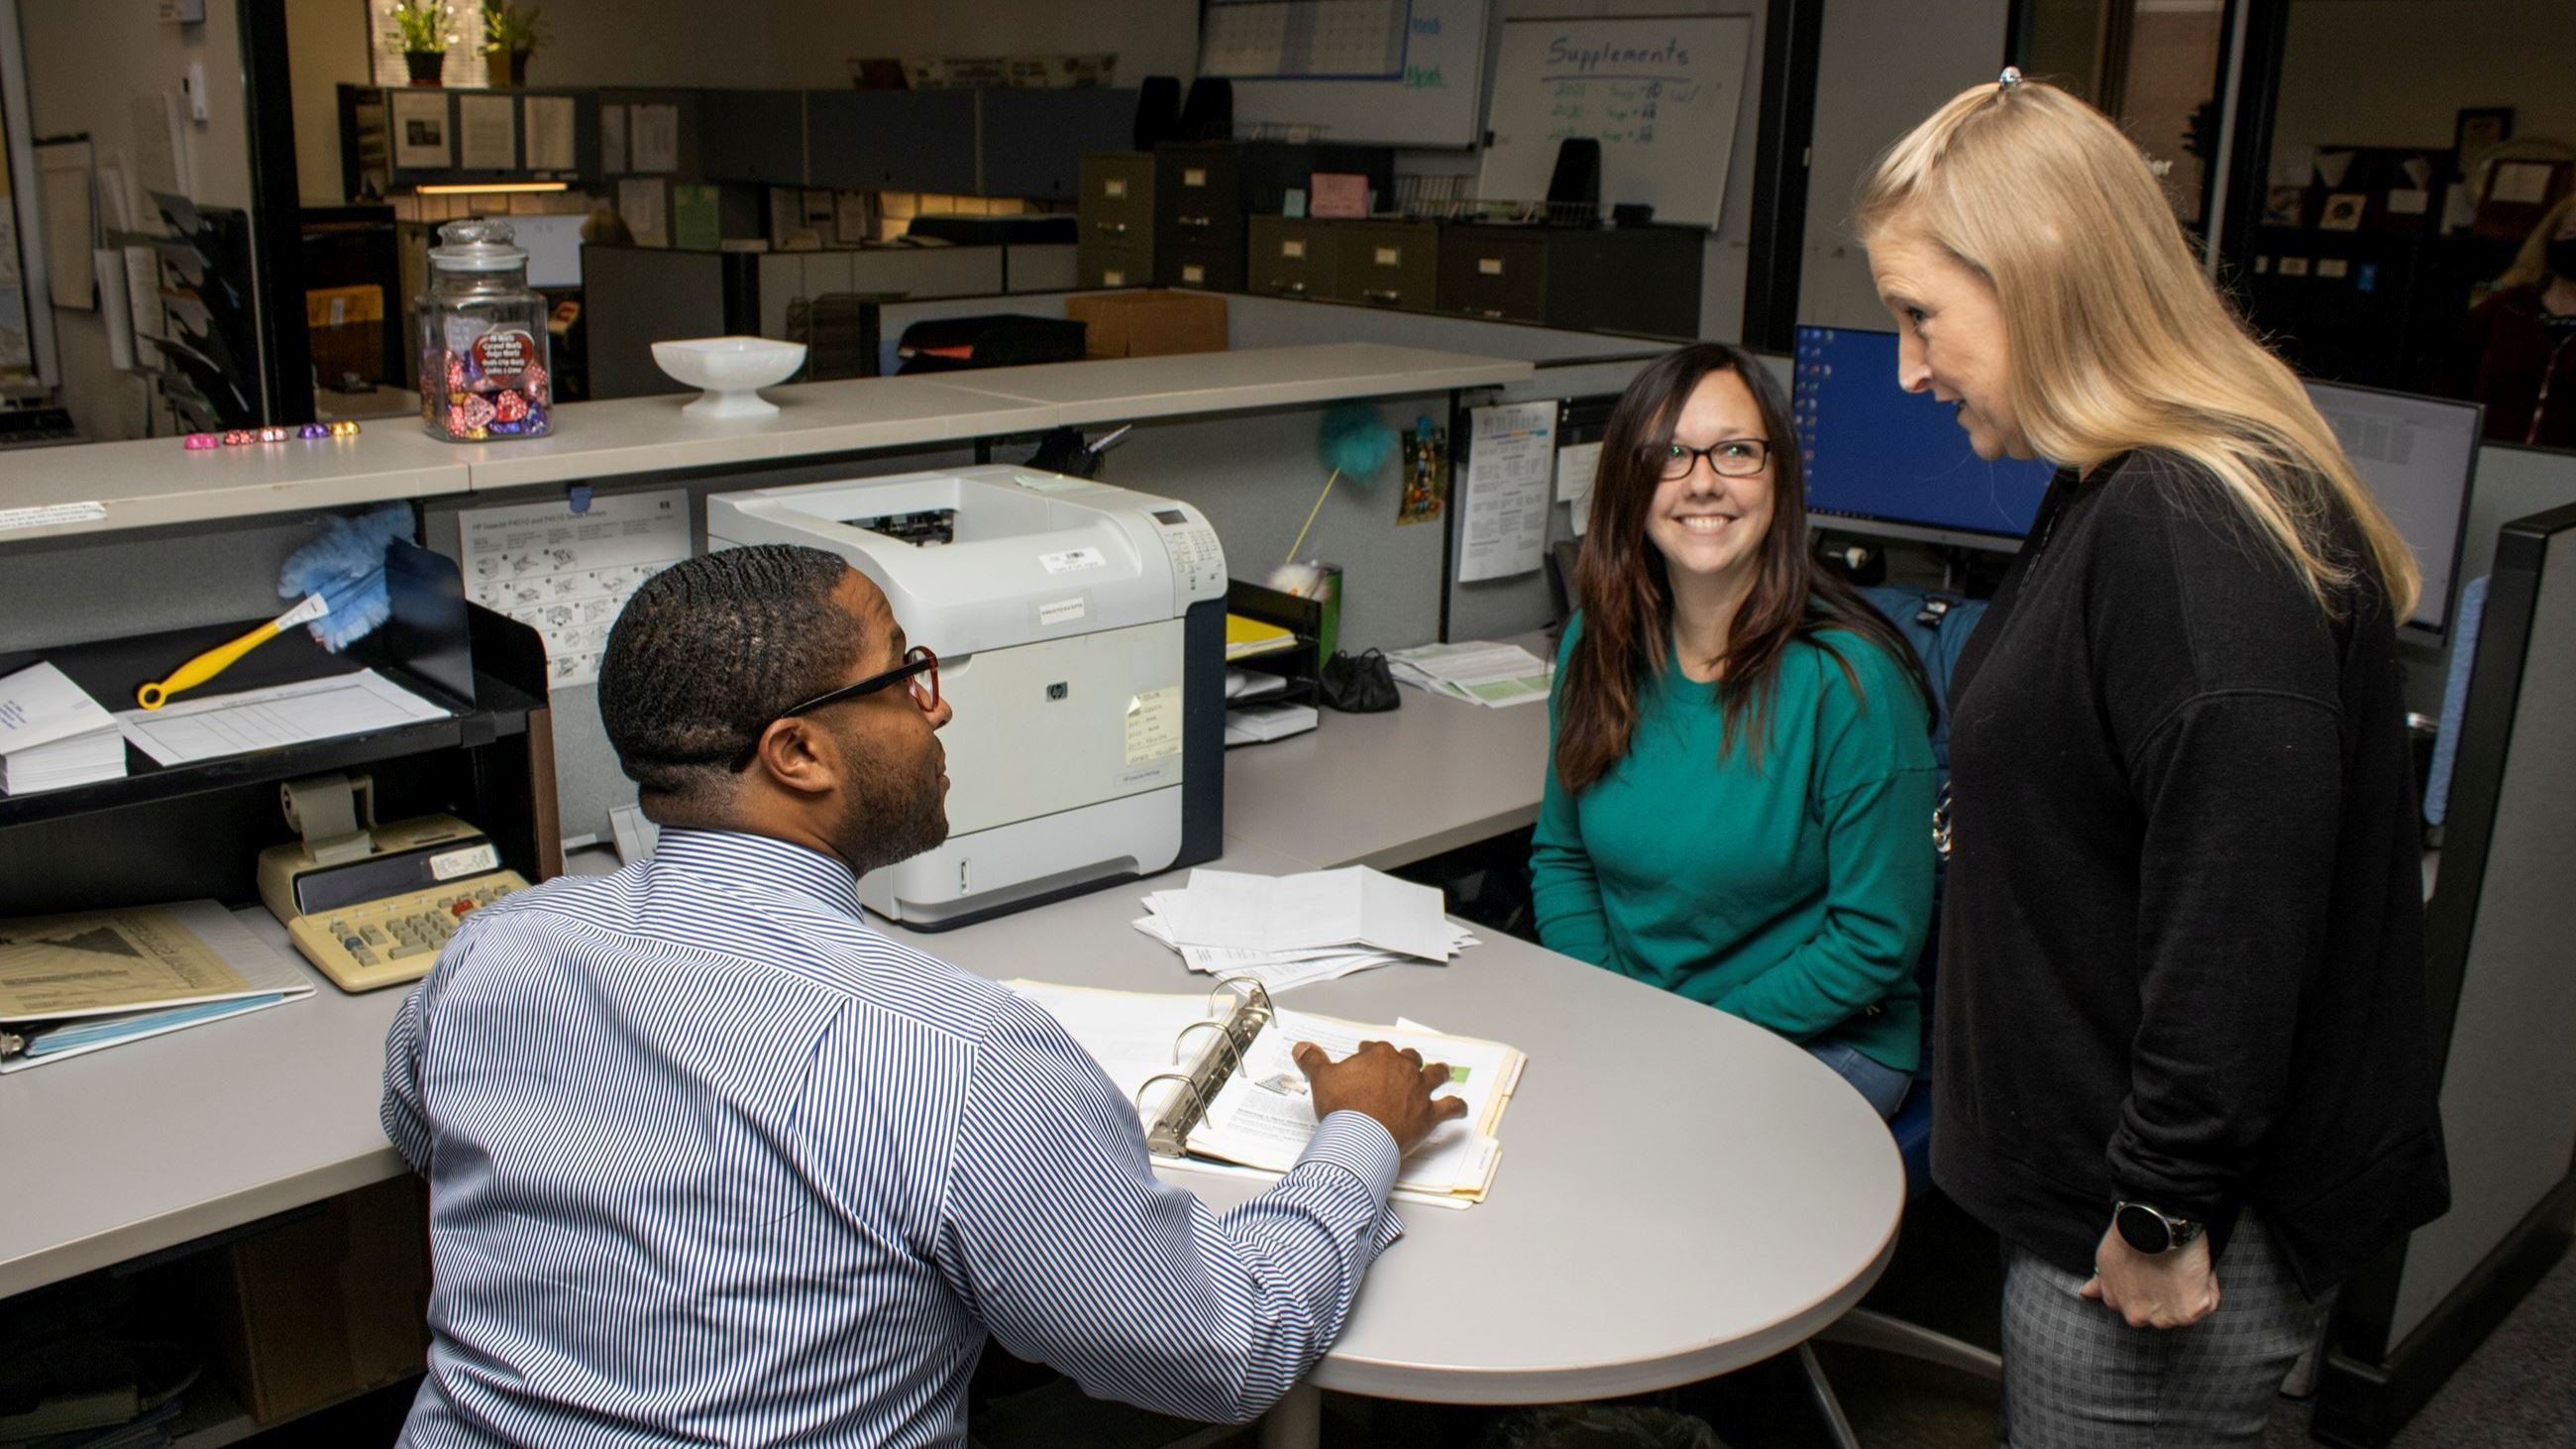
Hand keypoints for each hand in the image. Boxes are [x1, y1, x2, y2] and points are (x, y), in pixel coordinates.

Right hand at [1293, 1040, 1467, 1154]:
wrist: (1358, 1136)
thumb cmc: (1341, 1107)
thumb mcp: (1320, 1079)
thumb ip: (1312, 1060)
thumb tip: (1301, 1047)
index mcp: (1378, 1056)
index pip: (1375, 1049)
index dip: (1370, 1054)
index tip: (1364, 1059)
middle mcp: (1403, 1069)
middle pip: (1408, 1058)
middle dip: (1405, 1061)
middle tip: (1397, 1070)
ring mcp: (1419, 1091)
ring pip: (1436, 1074)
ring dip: (1439, 1073)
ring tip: (1441, 1073)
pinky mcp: (1429, 1115)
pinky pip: (1451, 1107)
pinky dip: (1458, 1107)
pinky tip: (1461, 1108)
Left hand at [2081, 1221, 2220, 1328]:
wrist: (2152, 1223)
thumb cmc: (2129, 1235)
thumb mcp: (2105, 1259)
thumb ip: (2101, 1282)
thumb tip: (2086, 1293)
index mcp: (2116, 1302)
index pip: (2135, 1305)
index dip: (2149, 1287)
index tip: (2155, 1270)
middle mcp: (2137, 1316)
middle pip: (2160, 1313)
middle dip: (2167, 1295)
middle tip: (2171, 1268)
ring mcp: (2164, 1317)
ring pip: (2184, 1310)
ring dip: (2189, 1291)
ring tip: (2184, 1265)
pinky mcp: (2189, 1311)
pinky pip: (2208, 1302)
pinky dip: (2208, 1285)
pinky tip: (2198, 1267)